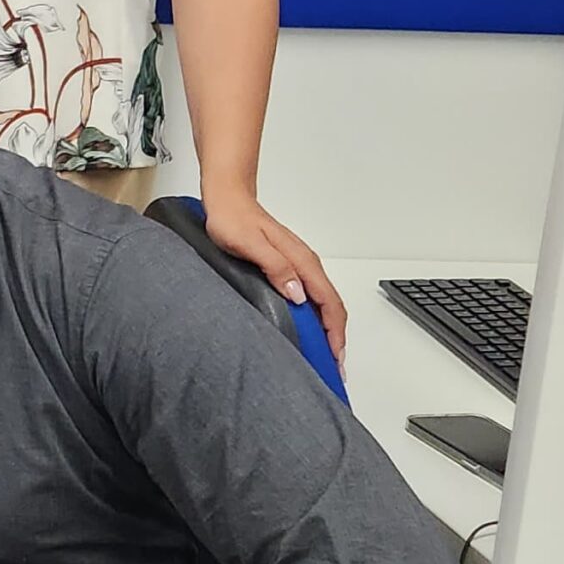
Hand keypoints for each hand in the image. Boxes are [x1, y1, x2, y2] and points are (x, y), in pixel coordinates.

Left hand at [201, 188, 346, 360]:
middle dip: (336, 337)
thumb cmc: (233, 219)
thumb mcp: (250, 244)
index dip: (335, 333)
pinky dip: (315, 315)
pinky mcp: (289, 266)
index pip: (329, 304)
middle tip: (332, 365)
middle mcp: (305, 264)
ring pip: (322, 302)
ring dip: (326, 328)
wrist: (228, 199)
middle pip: (331, 307)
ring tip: (322, 353)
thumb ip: (275, 267)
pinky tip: (306, 326)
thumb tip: (298, 293)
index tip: (335, 357)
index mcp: (302, 262)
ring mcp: (299, 265)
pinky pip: (310, 295)